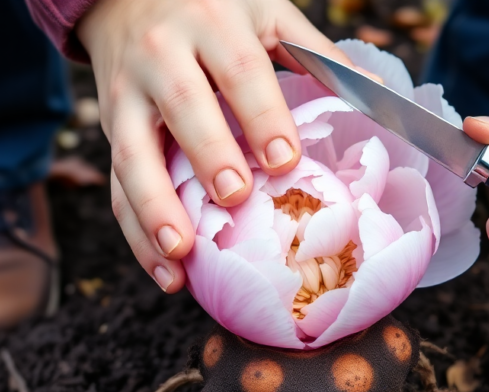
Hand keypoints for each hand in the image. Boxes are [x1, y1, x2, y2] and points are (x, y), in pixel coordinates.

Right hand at [77, 0, 353, 291]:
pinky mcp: (110, 128)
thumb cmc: (210, 11)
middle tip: (234, 197)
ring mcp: (128, 95)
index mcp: (213, 24)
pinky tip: (166, 270)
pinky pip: (118, 183)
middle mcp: (164, 55)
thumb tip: (378, 97)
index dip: (262, 114)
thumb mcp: (263, 13)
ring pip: (134, 154)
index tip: (285, 160)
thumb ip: (314, 52)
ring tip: (182, 251)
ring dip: (156, 207)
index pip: (239, 68)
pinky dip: (137, 231)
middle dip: (207, 153)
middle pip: (183, 106)